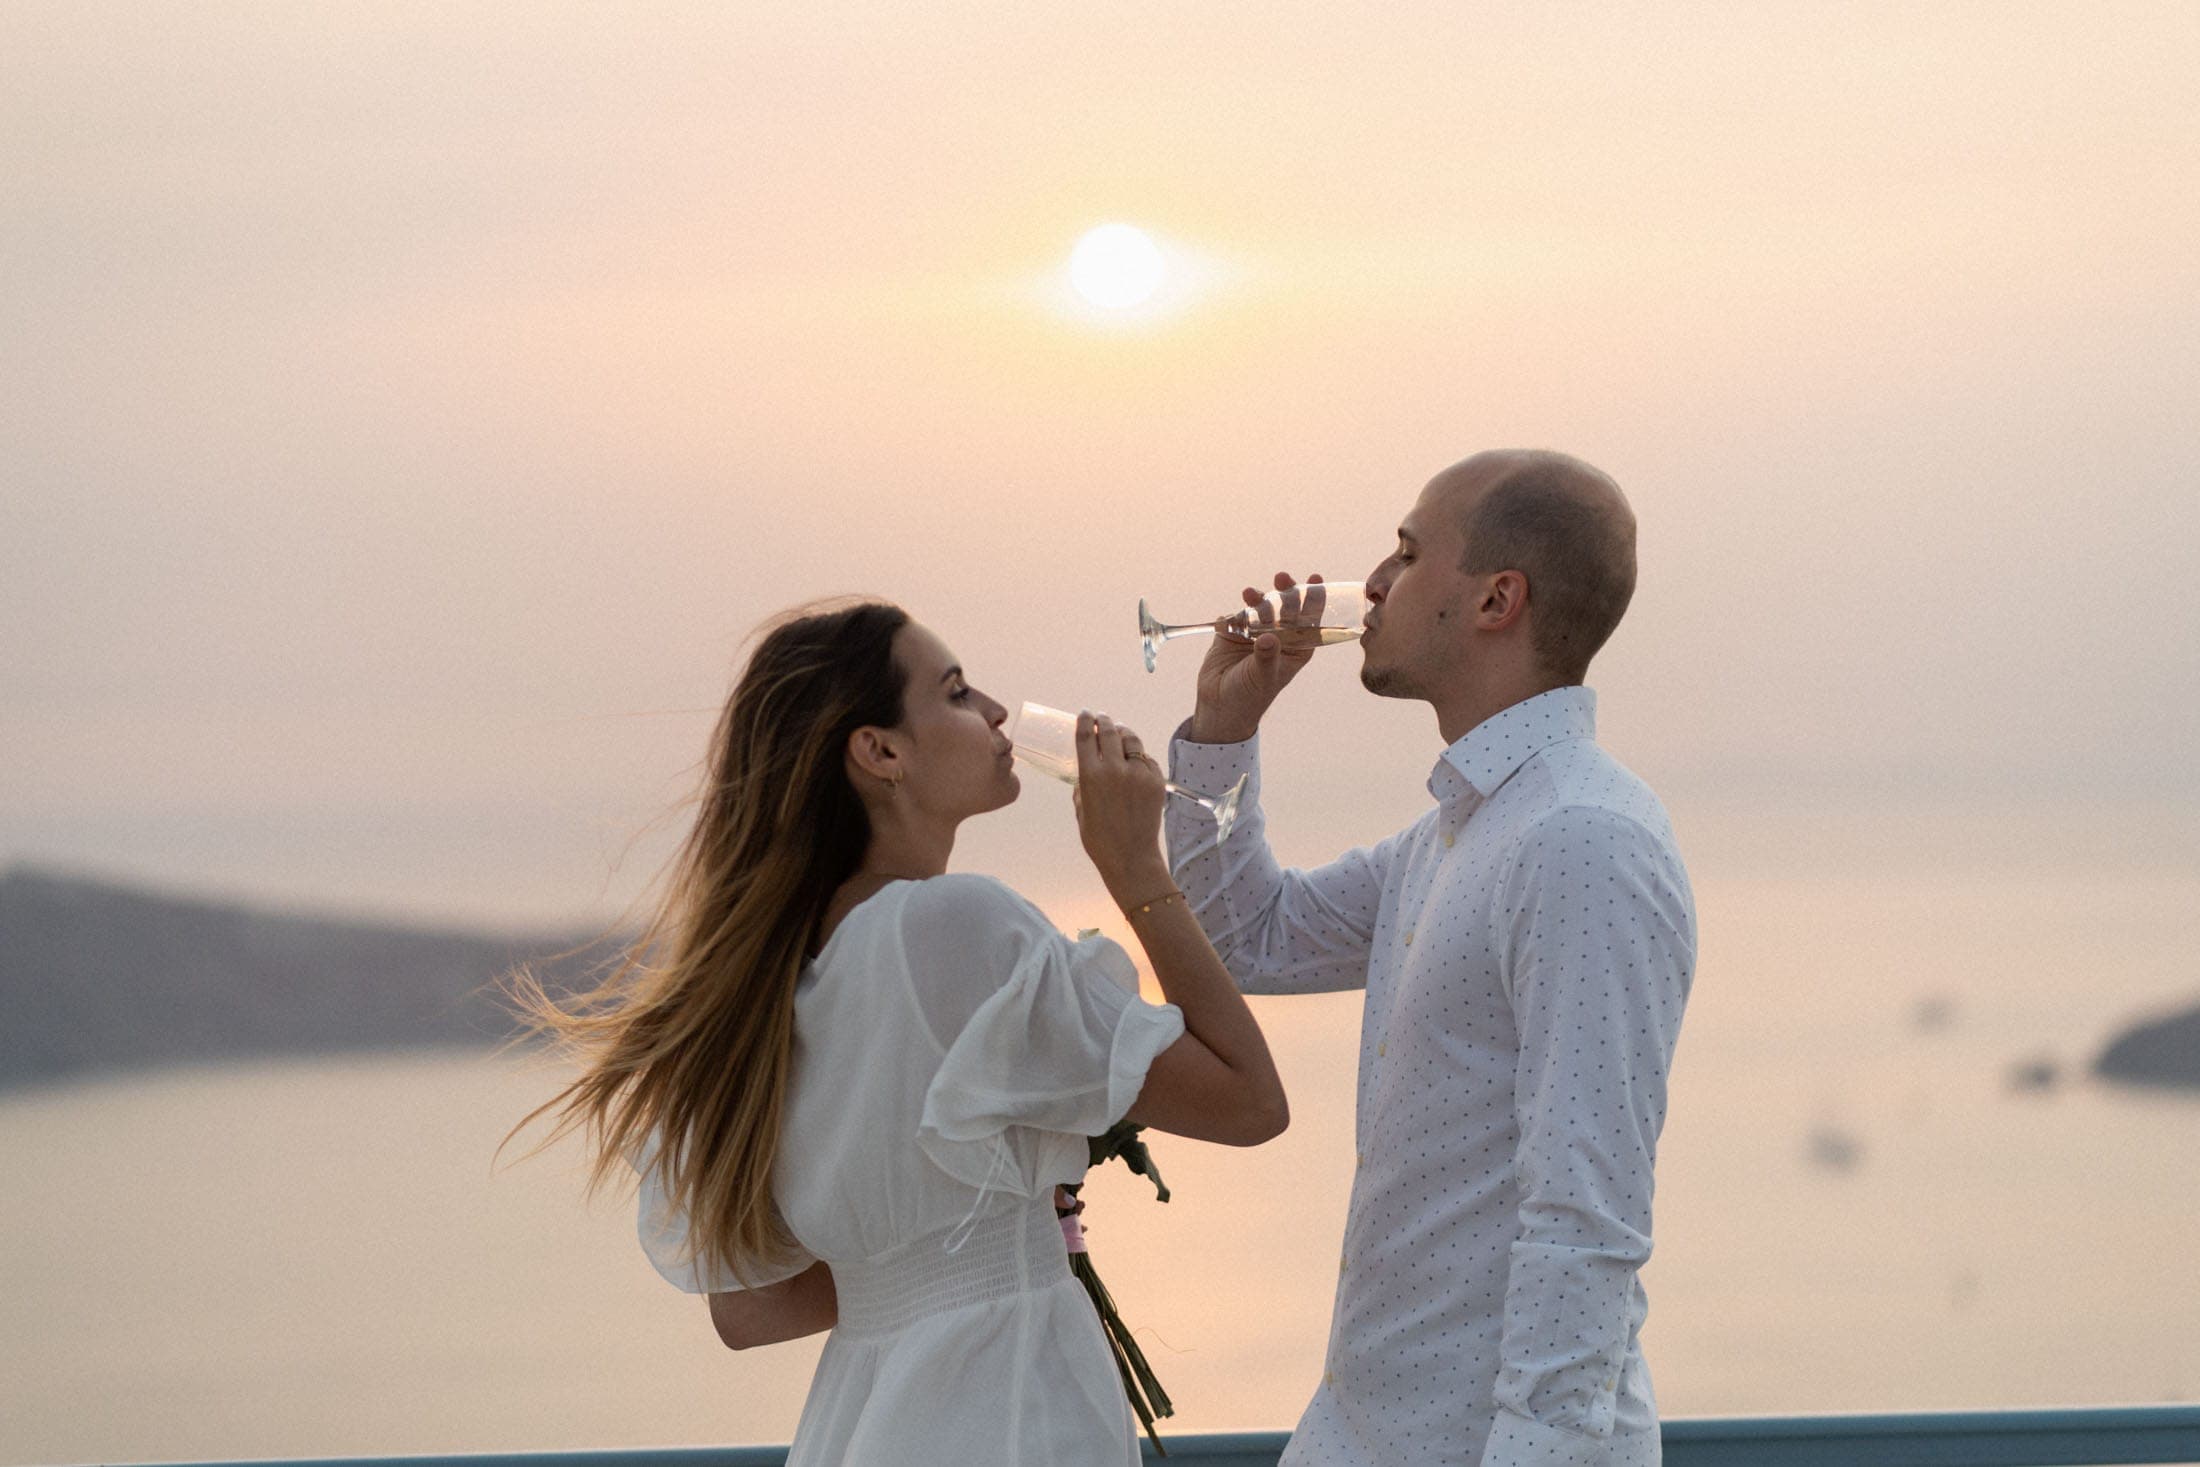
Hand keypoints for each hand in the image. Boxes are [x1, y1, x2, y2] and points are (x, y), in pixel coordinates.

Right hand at [1071, 711, 1168, 898]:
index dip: (1085, 721)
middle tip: (1103, 719)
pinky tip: (1135, 760)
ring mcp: (1138, 774)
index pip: (1086, 736)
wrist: (1131, 857)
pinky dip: (1139, 757)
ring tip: (1120, 732)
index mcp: (1090, 776)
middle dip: (1104, 721)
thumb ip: (1083, 786)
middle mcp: (1114, 769)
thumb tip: (1087, 771)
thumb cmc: (1099, 838)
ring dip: (1123, 733)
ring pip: (1132, 741)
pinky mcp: (1156, 781)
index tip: (1086, 714)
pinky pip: (1147, 760)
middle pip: (1109, 732)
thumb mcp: (1082, 809)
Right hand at [1190, 572, 1326, 743]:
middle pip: (1286, 607)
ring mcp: (1255, 632)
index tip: (1315, 579)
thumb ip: (1267, 656)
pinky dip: (1233, 615)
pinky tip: (1228, 622)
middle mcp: (1279, 636)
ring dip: (1257, 598)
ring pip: (1261, 607)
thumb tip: (1268, 637)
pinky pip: (1235, 616)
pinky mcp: (1233, 632)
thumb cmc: (1251, 696)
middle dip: (1285, 591)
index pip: (1310, 619)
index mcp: (1297, 647)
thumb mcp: (1263, 677)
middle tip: (1282, 578)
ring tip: (1249, 594)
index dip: (1314, 599)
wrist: (1220, 705)